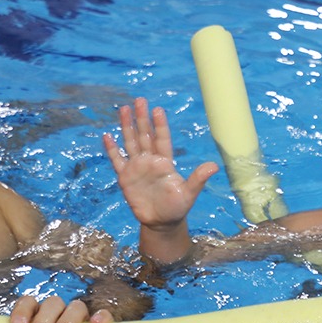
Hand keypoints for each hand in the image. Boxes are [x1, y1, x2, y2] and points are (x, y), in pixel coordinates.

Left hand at [9, 294, 112, 322]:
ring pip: (76, 307)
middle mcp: (60, 312)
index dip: (23, 311)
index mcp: (39, 315)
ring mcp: (81, 318)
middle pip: (53, 303)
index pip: (29, 302)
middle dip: (44, 320)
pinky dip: (101, 316)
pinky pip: (104, 314)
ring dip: (67, 320)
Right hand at [102, 97, 217, 228]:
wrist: (161, 222)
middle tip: (139, 100)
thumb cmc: (177, 207)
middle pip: (145, 135)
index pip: (162, 138)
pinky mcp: (125, 177)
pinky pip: (117, 160)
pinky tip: (107, 136)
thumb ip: (198, 178)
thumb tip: (214, 166)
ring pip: (130, 142)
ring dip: (127, 126)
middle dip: (142, 118)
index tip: (158, 110)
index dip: (160, 125)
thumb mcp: (189, 193)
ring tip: (123, 109)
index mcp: (166, 161)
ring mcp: (137, 167)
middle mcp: (151, 160)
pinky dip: (112, 149)